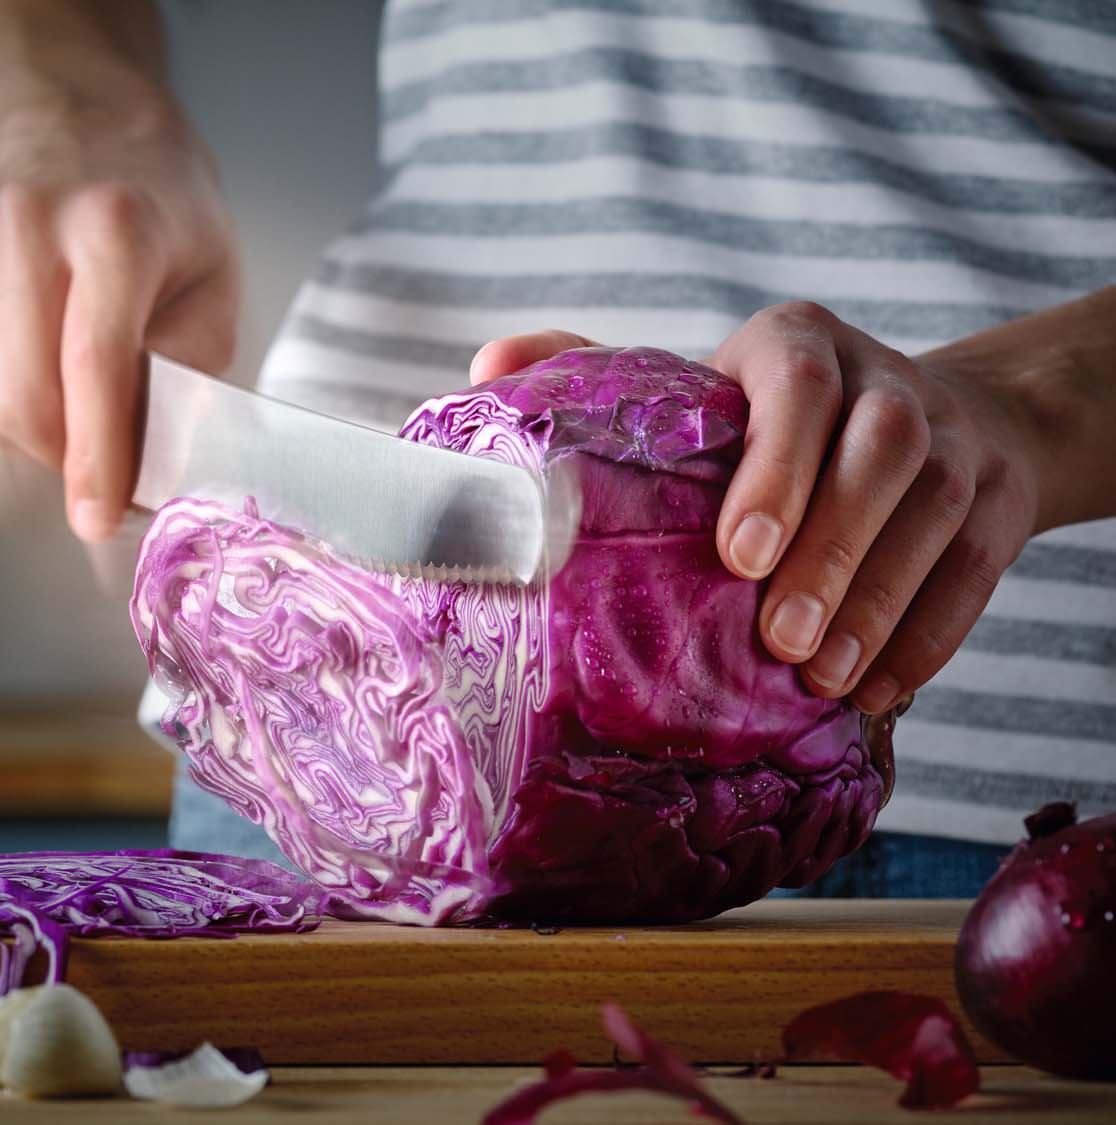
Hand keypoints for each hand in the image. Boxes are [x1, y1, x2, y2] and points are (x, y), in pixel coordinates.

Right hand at [0, 122, 238, 541]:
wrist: (85, 138)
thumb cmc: (165, 227)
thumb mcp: (214, 294)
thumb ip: (187, 382)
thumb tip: (151, 478)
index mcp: (113, 226)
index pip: (94, 365)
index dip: (97, 457)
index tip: (98, 518)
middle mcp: (24, 224)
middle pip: (19, 397)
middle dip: (63, 458)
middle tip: (102, 465)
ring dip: (31, 436)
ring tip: (73, 405)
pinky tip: (33, 372)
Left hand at [469, 307, 1047, 714]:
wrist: (938, 416)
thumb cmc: (772, 419)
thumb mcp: (699, 385)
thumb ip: (597, 376)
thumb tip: (486, 368)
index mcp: (797, 345)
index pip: (798, 387)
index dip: (776, 467)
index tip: (738, 555)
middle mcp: (885, 382)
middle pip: (881, 455)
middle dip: (833, 551)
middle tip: (779, 642)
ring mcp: (956, 441)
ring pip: (935, 515)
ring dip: (880, 605)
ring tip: (822, 680)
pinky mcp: (999, 503)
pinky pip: (977, 571)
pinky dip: (930, 636)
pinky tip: (876, 692)